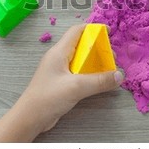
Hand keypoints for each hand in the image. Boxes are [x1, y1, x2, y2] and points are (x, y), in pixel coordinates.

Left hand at [0, 24, 123, 141]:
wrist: (29, 119)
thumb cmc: (48, 97)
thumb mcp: (76, 87)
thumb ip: (99, 81)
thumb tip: (119, 75)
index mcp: (59, 52)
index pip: (77, 31)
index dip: (93, 29)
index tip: (108, 32)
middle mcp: (59, 58)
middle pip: (81, 45)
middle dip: (98, 47)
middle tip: (112, 56)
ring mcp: (59, 70)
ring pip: (81, 59)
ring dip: (95, 62)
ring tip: (108, 69)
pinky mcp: (61, 82)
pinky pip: (79, 72)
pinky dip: (90, 73)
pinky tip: (98, 81)